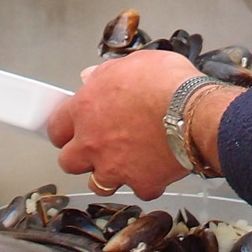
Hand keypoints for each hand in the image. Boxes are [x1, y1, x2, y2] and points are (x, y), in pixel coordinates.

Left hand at [46, 49, 198, 199]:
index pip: (57, 127)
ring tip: (129, 160)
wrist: (194, 110)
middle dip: (83, 156)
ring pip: (99, 183)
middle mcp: (93, 142)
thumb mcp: (133, 62)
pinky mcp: (140, 183)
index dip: (66, 128)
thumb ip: (106, 73)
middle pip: (69, 162)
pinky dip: (148, 181)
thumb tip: (92, 76)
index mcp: (86, 109)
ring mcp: (114, 167)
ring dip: (110, 174)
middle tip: (99, 146)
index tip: (74, 129)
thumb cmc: (167, 82)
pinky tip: (158, 167)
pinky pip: (140, 189)